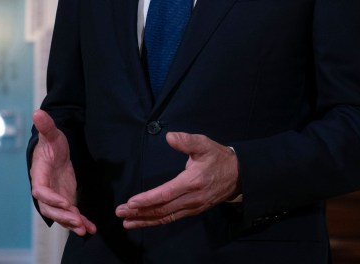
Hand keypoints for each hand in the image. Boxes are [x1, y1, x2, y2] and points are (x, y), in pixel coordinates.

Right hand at [30, 109, 96, 235]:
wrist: (57, 150)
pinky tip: (91, 228)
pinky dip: (80, 221)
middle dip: (63, 216)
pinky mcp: (66, 199)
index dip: (51, 198)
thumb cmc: (52, 142)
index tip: (65, 202)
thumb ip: (46, 126)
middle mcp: (46, 190)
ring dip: (72, 223)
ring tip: (85, 229)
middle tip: (77, 220)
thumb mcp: (52, 134)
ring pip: (61, 215)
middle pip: (50, 208)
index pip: (41, 191)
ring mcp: (56, 196)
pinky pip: (71, 214)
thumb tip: (37, 113)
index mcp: (39, 175)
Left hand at [115, 132, 239, 228]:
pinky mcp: (193, 211)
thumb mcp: (205, 144)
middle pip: (162, 209)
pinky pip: (172, 218)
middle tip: (120, 213)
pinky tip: (144, 221)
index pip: (165, 194)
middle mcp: (191, 198)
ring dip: (145, 220)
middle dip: (139, 211)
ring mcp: (192, 207)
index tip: (130, 202)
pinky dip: (156, 221)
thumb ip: (187, 141)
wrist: (239, 175)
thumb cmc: (218, 158)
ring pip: (165, 217)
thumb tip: (170, 137)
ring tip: (127, 222)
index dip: (147, 199)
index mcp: (192, 182)